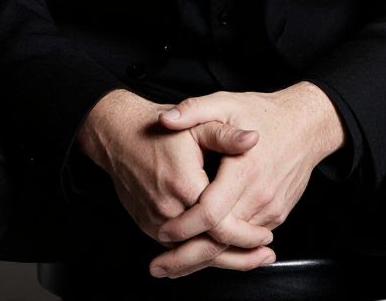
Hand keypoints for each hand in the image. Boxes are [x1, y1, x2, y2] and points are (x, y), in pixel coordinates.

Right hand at [76, 89, 274, 263]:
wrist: (119, 136)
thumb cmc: (159, 129)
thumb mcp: (196, 125)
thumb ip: (226, 135)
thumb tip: (254, 138)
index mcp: (183, 184)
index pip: (219, 225)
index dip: (246, 235)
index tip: (266, 237)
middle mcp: (167, 209)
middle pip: (208, 247)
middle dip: (240, 256)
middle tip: (266, 256)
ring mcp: (155, 221)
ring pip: (193, 253)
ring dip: (223, 260)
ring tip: (252, 260)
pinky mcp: (149, 226)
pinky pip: (179, 248)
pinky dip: (201, 252)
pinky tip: (221, 252)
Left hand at [150, 82, 345, 277]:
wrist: (305, 124)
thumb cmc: (264, 112)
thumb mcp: (225, 103)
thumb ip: (193, 111)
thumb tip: (165, 120)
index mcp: (244, 169)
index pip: (211, 213)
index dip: (184, 226)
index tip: (162, 232)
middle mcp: (260, 195)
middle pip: (221, 239)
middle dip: (188, 257)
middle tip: (159, 267)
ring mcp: (271, 208)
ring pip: (234, 246)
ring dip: (205, 259)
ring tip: (174, 266)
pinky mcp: (277, 214)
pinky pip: (247, 239)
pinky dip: (226, 249)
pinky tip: (203, 253)